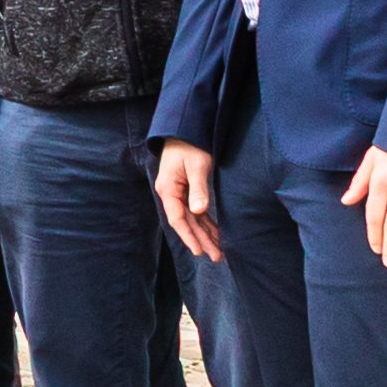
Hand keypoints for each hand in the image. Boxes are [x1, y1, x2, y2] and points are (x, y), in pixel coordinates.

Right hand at [155, 138, 223, 257]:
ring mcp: (178, 193)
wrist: (185, 130)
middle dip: (200, 240)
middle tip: (216, 256)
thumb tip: (198, 211)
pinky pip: (195, 212)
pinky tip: (215, 233)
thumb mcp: (197, 166)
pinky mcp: (186, 190)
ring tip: (217, 251)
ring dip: (204, 234)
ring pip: (191, 219)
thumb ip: (198, 189)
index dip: (188, 236)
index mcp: (168, 189)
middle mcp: (171, 194)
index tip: (199, 250)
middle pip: (185, 222)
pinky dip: (205, 223)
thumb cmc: (190, 145)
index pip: (177, 218)